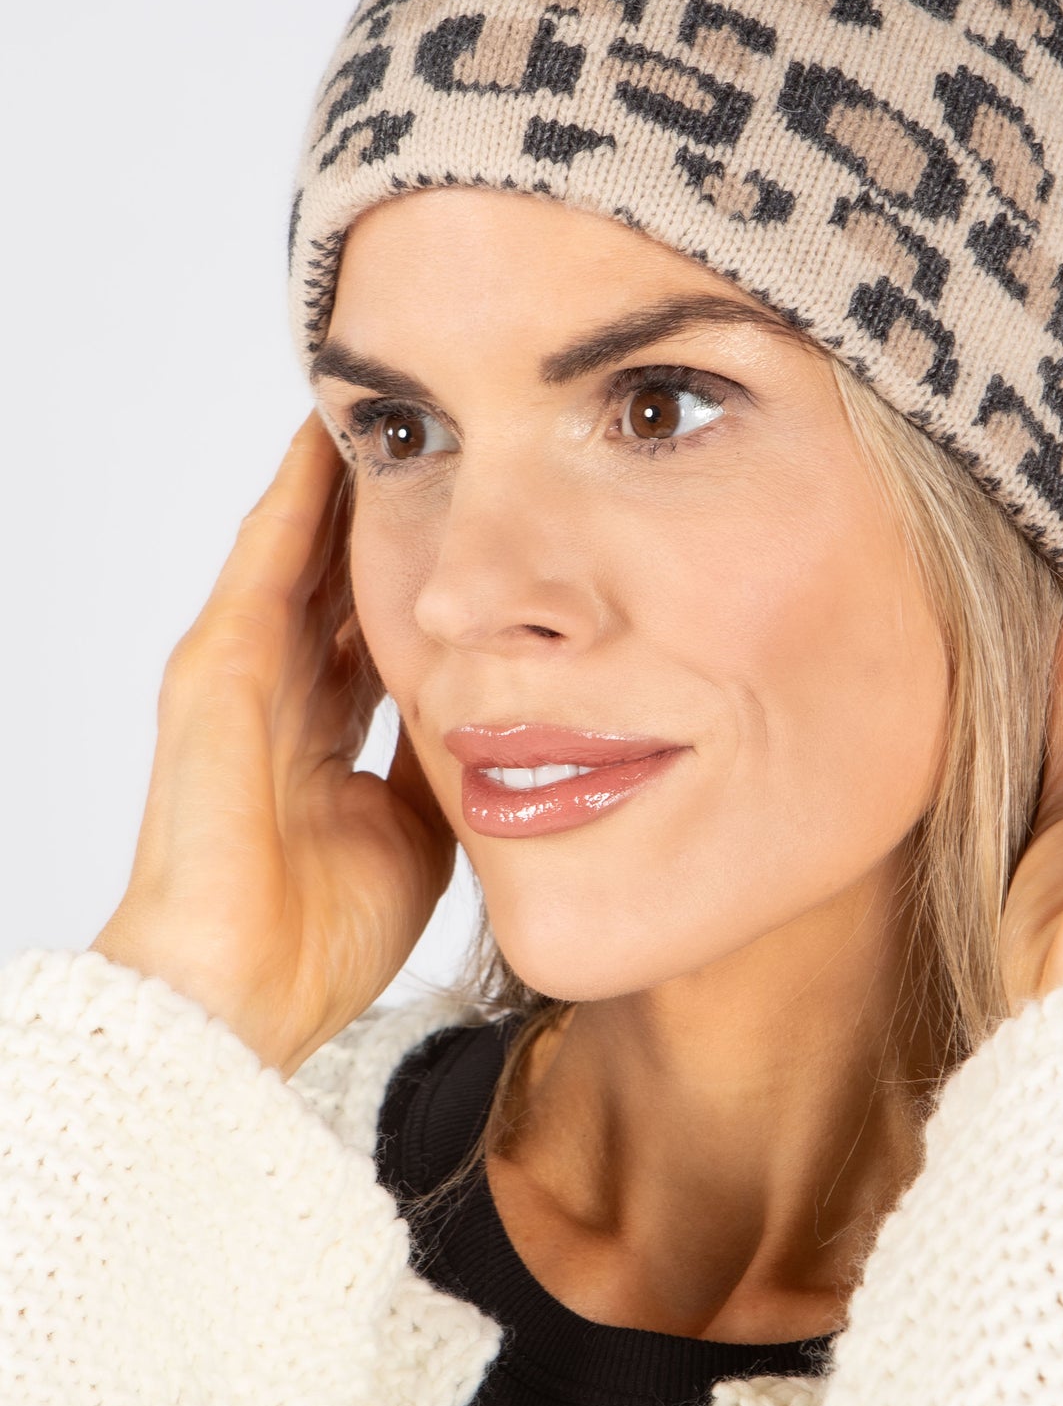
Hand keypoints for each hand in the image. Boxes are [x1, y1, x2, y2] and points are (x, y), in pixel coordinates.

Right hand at [91, 413, 456, 1077]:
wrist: (239, 995)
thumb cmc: (320, 935)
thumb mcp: (420, 829)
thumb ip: (446, 766)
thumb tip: (506, 724)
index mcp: (318, 729)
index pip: (370, 622)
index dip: (415, 569)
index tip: (466, 514)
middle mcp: (276, 687)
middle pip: (336, 571)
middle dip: (382, 506)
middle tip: (436, 432)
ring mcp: (237, 673)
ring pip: (299, 549)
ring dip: (338, 482)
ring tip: (385, 410)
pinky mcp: (214, 670)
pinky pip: (265, 563)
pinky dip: (296, 500)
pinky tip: (328, 443)